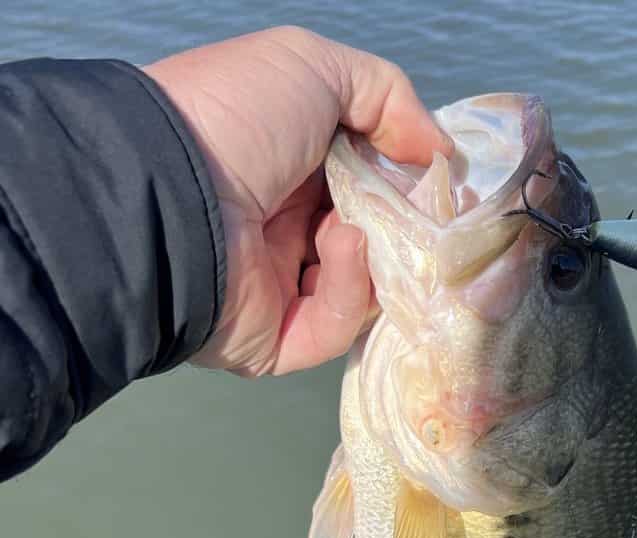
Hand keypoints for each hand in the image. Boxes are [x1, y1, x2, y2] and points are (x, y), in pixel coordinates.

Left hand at [144, 27, 450, 375]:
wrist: (167, 191)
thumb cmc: (236, 118)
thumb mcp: (314, 68)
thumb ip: (387, 96)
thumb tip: (439, 151)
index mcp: (289, 170)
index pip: (367, 189)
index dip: (407, 187)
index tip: (439, 184)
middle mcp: (284, 230)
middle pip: (372, 246)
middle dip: (403, 233)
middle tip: (427, 218)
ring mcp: (278, 288)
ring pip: (361, 294)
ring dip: (377, 259)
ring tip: (364, 226)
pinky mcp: (274, 340)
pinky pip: (331, 328)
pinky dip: (350, 290)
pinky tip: (342, 247)